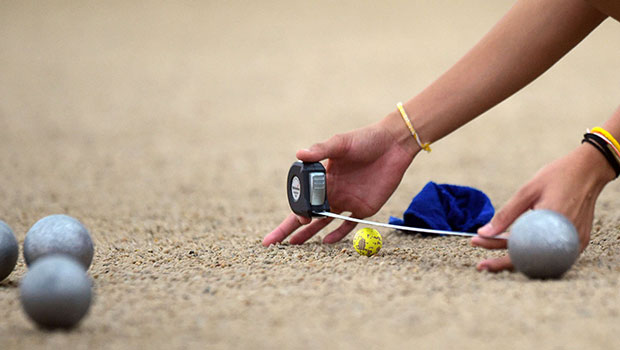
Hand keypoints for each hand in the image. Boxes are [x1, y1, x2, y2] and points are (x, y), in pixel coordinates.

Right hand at [263, 113, 418, 245]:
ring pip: (323, 222)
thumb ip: (321, 150)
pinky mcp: (364, 207)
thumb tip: (299, 154)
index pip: (303, 197)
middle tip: (276, 242)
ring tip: (293, 245)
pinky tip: (325, 243)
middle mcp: (332, 190)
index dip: (297, 209)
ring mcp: (347, 200)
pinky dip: (337, 234)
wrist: (394, 144)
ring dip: (309, 234)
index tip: (297, 218)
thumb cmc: (366, 139)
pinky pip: (348, 225)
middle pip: (308, 213)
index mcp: (323, 176)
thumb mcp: (341, 142)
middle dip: (291, 227)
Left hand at [471, 143, 615, 271]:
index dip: (498, 260)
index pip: (522, 254)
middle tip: (482, 264)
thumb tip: (483, 233)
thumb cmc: (557, 177)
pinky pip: (552, 252)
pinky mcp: (577, 240)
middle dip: (503, 262)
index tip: (480, 260)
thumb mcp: (526, 192)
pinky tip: (516, 245)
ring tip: (495, 250)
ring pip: (541, 259)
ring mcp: (574, 242)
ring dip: (518, 256)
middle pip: (531, 261)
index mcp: (552, 226)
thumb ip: (505, 215)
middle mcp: (566, 239)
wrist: (589, 170)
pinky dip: (534, 251)